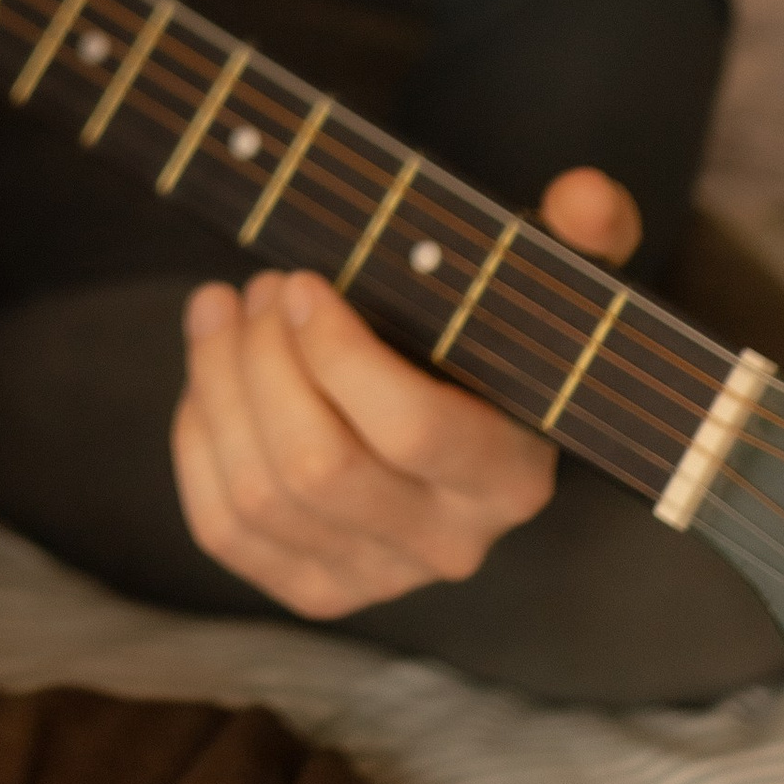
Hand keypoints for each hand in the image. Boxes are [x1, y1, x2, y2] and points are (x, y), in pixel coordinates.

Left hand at [170, 163, 643, 622]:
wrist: (464, 414)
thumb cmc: (493, 336)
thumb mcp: (546, 283)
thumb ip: (579, 236)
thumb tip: (585, 195)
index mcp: (512, 475)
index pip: (413, 431)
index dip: (337, 354)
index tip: (303, 284)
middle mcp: (450, 545)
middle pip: (319, 468)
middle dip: (266, 363)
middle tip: (262, 289)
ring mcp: (376, 579)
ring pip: (261, 495)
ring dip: (223, 387)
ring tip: (227, 312)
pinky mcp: (311, 589)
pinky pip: (223, 528)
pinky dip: (198, 441)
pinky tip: (211, 375)